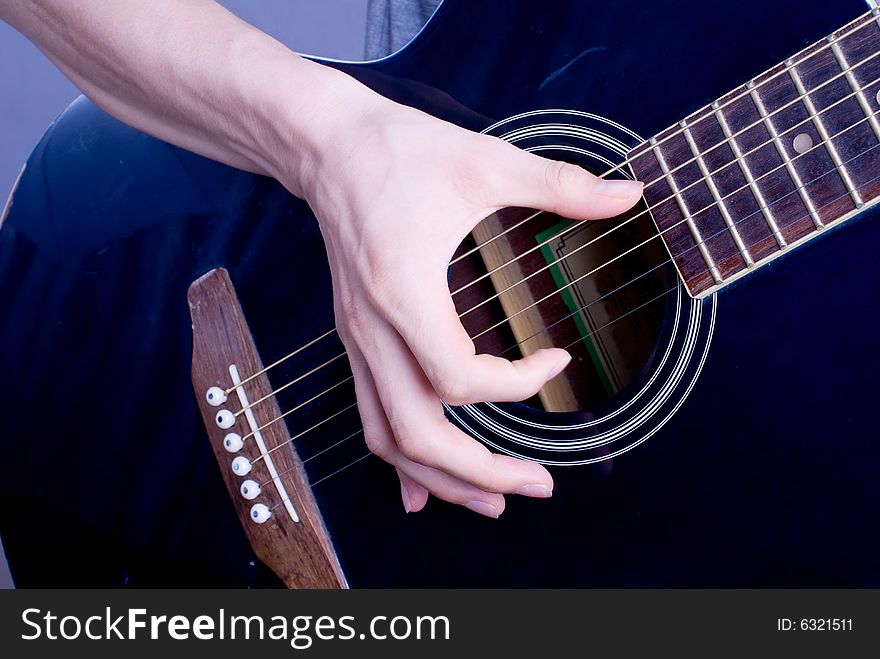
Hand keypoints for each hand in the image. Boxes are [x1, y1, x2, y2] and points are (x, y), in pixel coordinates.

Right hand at [297, 83, 642, 517]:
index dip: (519, 383)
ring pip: (389, 440)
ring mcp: (358, 340)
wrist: (328, 146)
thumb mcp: (483, 161)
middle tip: (539, 485)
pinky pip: (370, 417)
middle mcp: (373, 330)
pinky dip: (399, 462)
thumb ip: (560, 184)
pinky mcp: (356, 338)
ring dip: (441, 480)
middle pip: (418, 435)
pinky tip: (420, 492)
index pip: (460, 378)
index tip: (558, 358)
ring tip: (493, 503)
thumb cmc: (398, 153)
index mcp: (404, 293)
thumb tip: (629, 195)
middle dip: (481, 473)